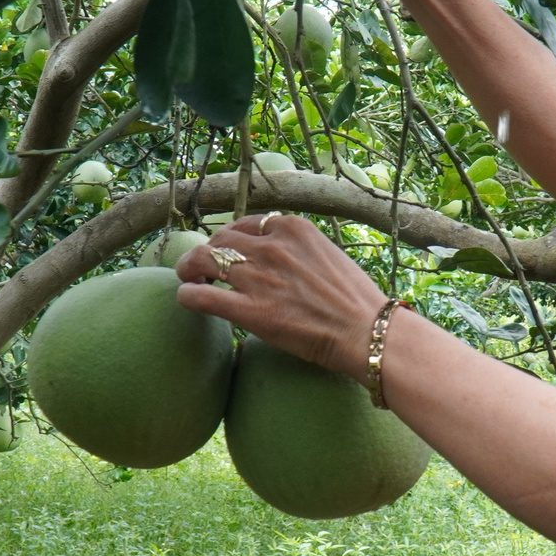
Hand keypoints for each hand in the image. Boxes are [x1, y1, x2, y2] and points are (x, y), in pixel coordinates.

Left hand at [173, 213, 389, 378]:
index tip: (229, 253)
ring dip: (190, 270)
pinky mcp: (250, 311)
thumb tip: (277, 258)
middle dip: (208, 253)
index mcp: (293, 228)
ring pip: (202, 261)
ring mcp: (259, 277)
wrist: (367, 331)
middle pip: (219, 239)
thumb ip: (298, 251)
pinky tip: (188, 300)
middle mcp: (272, 246)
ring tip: (190, 280)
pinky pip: (200, 296)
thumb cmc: (355, 300)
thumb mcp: (327, 255)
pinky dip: (187, 296)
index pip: (245, 225)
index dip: (231, 240)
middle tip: (203, 269)